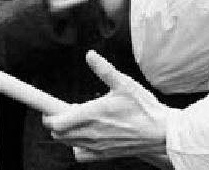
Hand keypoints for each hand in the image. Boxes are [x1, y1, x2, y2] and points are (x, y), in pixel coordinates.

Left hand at [43, 51, 171, 161]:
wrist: (160, 132)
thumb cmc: (144, 108)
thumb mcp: (124, 83)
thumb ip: (104, 69)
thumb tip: (90, 55)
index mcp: (93, 113)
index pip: (57, 122)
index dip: (47, 115)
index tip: (48, 107)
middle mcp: (92, 132)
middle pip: (58, 134)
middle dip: (56, 122)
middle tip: (66, 111)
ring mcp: (97, 146)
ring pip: (68, 143)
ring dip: (66, 134)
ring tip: (77, 122)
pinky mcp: (105, 154)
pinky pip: (82, 154)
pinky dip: (78, 146)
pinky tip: (86, 136)